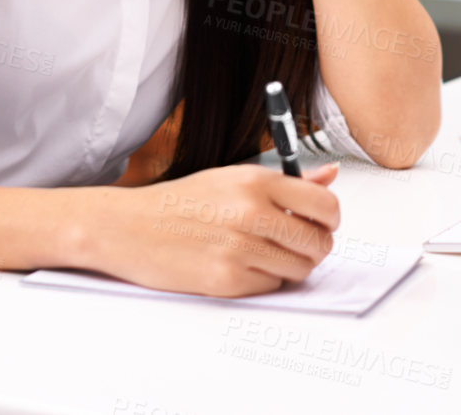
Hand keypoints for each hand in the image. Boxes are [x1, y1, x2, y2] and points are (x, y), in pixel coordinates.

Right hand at [91, 163, 340, 296]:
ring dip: (289, 266)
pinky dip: (263, 280)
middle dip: (314, 248)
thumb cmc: (181, 201)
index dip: (329, 220)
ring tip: (263, 253)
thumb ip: (286, 180)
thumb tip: (331, 176)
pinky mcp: (226, 280)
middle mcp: (252, 212)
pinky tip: (240, 265)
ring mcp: (239, 248)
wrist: (129, 227)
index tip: (322, 224)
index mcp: (257, 181)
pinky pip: (270, 286)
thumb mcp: (233, 177)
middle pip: (318, 243)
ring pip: (299, 269)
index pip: (325, 205)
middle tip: (296, 245)